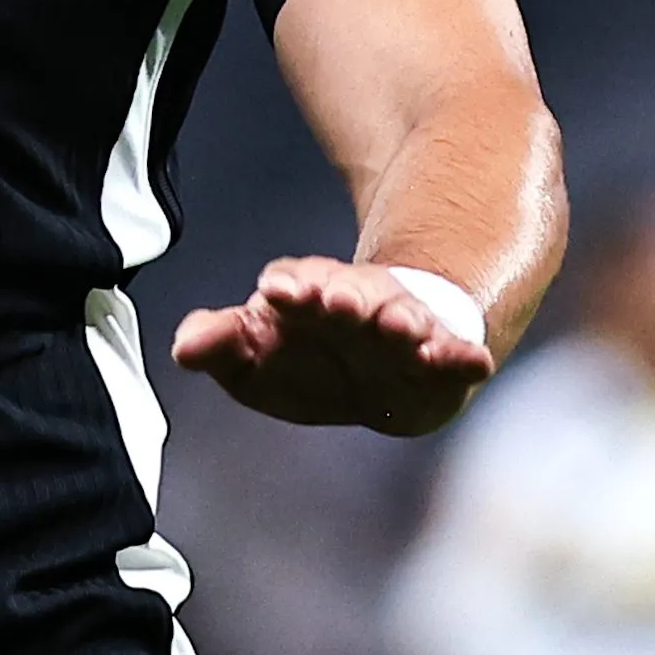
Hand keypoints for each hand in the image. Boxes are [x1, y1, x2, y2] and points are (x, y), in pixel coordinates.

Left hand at [172, 257, 495, 433]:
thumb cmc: (312, 355)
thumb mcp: (258, 355)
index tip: (275, 291)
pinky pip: (456, 354)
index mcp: (308, 296)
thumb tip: (182, 346)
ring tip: (400, 327)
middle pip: (351, 293)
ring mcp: (402, 329)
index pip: (295, 283)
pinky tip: (472, 360)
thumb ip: (221, 345)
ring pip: (403, 319)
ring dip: (400, 321)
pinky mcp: (440, 359)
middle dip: (343, 294)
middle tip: (335, 298)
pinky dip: (463, 355)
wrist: (384, 371)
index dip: (288, 286)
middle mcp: (358, 305)